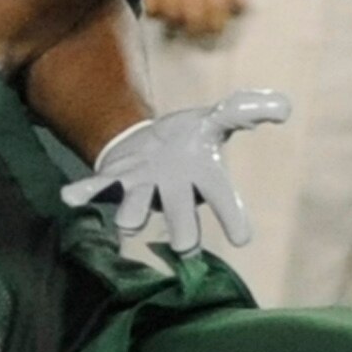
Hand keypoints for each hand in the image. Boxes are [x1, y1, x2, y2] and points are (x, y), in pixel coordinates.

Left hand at [60, 89, 290, 253]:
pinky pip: (95, 189)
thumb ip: (245, 112)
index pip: (223, 199)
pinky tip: (70, 197)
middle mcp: (173, 193)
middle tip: (184, 245)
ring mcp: (141, 191)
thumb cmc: (192, 138)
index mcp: (203, 179)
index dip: (232, 218)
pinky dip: (84, 193)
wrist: (150, 142)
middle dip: (183, 230)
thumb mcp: (218, 119)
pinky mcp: (113, 183)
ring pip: (135, 211)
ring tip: (127, 222)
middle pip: (181, 218)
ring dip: (131, 215)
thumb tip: (281, 107)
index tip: (242, 237)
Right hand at [140, 0, 243, 39]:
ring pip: (170, 13)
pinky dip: (158, 10)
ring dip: (177, 21)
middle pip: (192, 15)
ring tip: (182, 19)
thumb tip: (240, 5)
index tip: (216, 27)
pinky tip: (164, 6)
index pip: (216, 5)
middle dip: (198, 29)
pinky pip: (150, 3)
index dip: (217, 23)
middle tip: (199, 30)